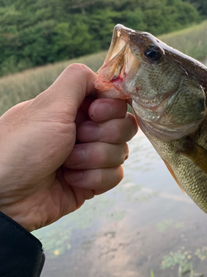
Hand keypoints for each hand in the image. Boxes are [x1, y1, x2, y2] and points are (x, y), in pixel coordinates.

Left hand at [0, 64, 136, 231]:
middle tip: (75, 139)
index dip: (110, 108)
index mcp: (73, 108)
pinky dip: (94, 178)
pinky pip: (115, 176)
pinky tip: (70, 180)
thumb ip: (78, 80)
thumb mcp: (48, 105)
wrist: (6, 197)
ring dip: (94, 158)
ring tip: (66, 164)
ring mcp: (89, 157)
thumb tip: (105, 79)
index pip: (115, 100)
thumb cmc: (21, 148)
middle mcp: (83, 130)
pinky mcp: (91, 182)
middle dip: (102, 135)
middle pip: (124, 125)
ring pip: (121, 152)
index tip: (93, 113)